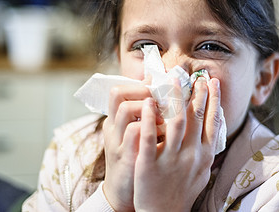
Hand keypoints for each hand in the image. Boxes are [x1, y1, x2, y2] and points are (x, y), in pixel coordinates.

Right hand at [102, 81, 163, 211]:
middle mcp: (112, 127)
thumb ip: (144, 117)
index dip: (139, 85)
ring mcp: (117, 141)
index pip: (118, 90)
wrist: (123, 194)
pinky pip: (136, 131)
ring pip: (127, 109)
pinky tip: (165, 132)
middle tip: (162, 99)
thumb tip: (162, 92)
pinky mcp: (126, 155)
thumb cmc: (136, 159)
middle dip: (144, 91)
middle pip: (118, 93)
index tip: (158, 88)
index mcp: (114, 121)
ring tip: (163, 116)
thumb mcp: (134, 136)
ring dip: (149, 107)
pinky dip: (152, 126)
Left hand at [133, 77, 221, 210]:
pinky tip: (149, 102)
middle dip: (197, 92)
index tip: (212, 81)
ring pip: (175, 122)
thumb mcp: (202, 172)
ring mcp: (171, 159)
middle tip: (195, 74)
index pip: (212, 121)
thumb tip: (214, 128)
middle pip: (196, 116)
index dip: (213, 98)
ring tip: (172, 80)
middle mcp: (192, 155)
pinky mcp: (150, 164)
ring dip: (175, 98)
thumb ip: (207, 149)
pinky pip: (150, 137)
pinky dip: (150, 118)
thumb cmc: (182, 191)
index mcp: (205, 155)